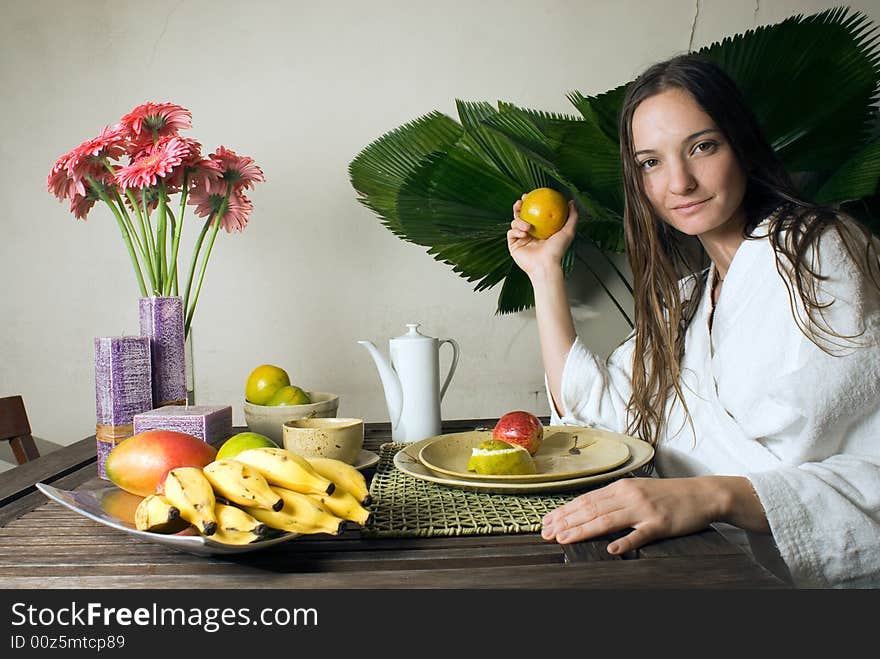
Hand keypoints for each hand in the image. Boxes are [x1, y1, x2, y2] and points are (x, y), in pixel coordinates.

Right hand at [507, 194, 577, 278]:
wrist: (546, 265)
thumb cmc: (557, 250)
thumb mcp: (568, 231)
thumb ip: (572, 216)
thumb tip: (571, 202)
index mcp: (540, 229)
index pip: (533, 212)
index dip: (529, 203)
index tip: (529, 195)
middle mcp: (529, 233)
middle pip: (520, 215)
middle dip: (518, 207)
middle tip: (520, 202)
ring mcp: (520, 239)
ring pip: (514, 223)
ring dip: (519, 221)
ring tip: (528, 227)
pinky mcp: (513, 245)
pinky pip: (511, 233)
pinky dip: (516, 231)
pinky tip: (523, 233)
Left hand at [541, 477, 723, 554]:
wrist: (702, 494)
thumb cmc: (668, 495)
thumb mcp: (638, 491)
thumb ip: (615, 499)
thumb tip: (589, 510)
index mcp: (621, 487)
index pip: (586, 500)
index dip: (565, 511)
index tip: (547, 521)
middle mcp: (629, 495)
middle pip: (591, 509)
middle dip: (566, 521)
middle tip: (546, 533)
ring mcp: (644, 510)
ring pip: (607, 520)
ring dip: (583, 530)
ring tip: (564, 539)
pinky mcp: (660, 524)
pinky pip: (640, 534)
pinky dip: (625, 542)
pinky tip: (611, 549)